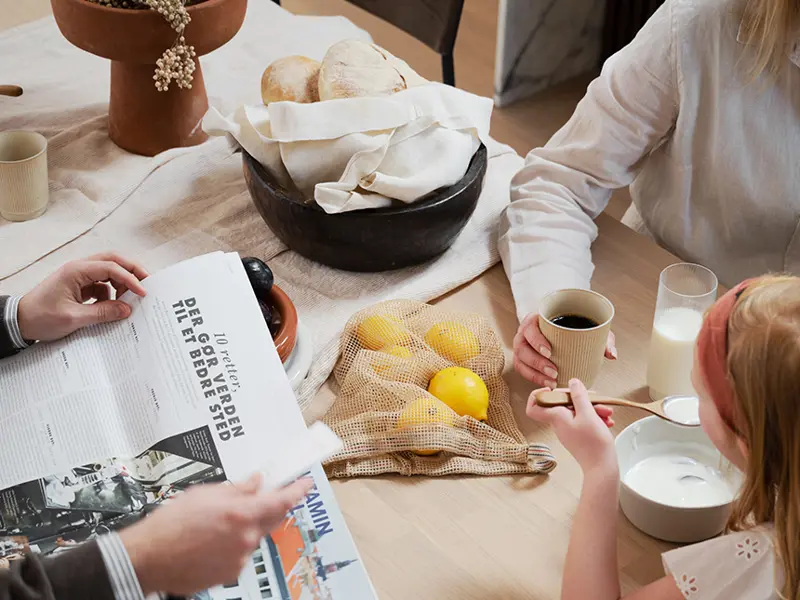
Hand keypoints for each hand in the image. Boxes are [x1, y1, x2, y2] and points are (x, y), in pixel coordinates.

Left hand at [17, 253, 147, 341]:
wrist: (18, 322)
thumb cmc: (40, 317)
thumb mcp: (74, 318)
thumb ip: (103, 313)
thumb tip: (127, 309)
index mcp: (76, 271)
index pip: (111, 268)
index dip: (130, 279)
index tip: (142, 292)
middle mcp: (79, 269)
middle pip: (112, 260)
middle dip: (131, 270)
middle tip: (147, 282)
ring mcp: (79, 276)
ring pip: (108, 270)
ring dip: (121, 281)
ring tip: (129, 298)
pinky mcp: (79, 286)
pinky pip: (102, 284)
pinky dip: (111, 292)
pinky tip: (112, 305)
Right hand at [121, 474, 313, 595]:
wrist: (149, 557)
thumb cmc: (171, 524)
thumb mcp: (205, 494)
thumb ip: (236, 489)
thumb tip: (256, 482)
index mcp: (241, 514)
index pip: (281, 500)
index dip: (297, 491)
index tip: (306, 484)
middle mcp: (245, 538)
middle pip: (272, 518)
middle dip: (271, 506)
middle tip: (262, 496)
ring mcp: (239, 558)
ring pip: (254, 536)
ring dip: (247, 526)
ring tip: (218, 522)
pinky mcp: (230, 573)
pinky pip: (241, 552)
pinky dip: (234, 543)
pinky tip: (213, 539)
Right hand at [513, 313, 616, 386]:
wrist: (559, 329)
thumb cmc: (569, 326)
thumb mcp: (587, 327)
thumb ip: (601, 337)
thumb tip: (611, 354)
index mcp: (535, 321)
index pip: (530, 328)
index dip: (537, 340)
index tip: (549, 351)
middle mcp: (524, 334)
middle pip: (522, 348)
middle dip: (537, 362)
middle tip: (553, 371)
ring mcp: (521, 347)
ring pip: (520, 361)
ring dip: (535, 373)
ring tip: (551, 381)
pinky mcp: (522, 360)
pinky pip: (522, 371)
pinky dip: (533, 379)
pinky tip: (547, 384)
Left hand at [526, 379, 617, 474]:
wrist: (602, 468)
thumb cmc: (594, 443)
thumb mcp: (588, 414)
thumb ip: (579, 396)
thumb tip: (572, 382)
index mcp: (556, 417)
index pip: (534, 406)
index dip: (539, 394)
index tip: (553, 389)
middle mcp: (559, 423)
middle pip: (563, 403)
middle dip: (581, 398)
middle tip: (596, 399)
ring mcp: (569, 429)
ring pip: (577, 411)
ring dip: (593, 408)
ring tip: (607, 412)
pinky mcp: (578, 435)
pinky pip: (583, 420)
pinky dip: (595, 418)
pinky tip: (607, 421)